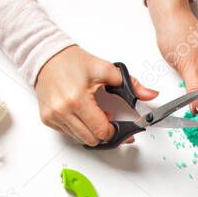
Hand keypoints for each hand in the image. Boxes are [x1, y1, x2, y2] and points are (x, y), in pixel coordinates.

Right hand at [35, 46, 157, 145]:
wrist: (46, 56)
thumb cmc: (72, 62)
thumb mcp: (106, 69)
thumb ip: (132, 84)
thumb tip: (151, 95)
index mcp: (77, 99)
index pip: (102, 131)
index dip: (115, 132)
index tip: (122, 127)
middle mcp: (62, 111)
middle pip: (92, 140)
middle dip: (104, 133)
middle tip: (108, 119)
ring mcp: (53, 117)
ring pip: (81, 140)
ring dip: (91, 132)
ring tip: (94, 114)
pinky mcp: (47, 119)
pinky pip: (69, 134)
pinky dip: (79, 129)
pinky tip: (82, 114)